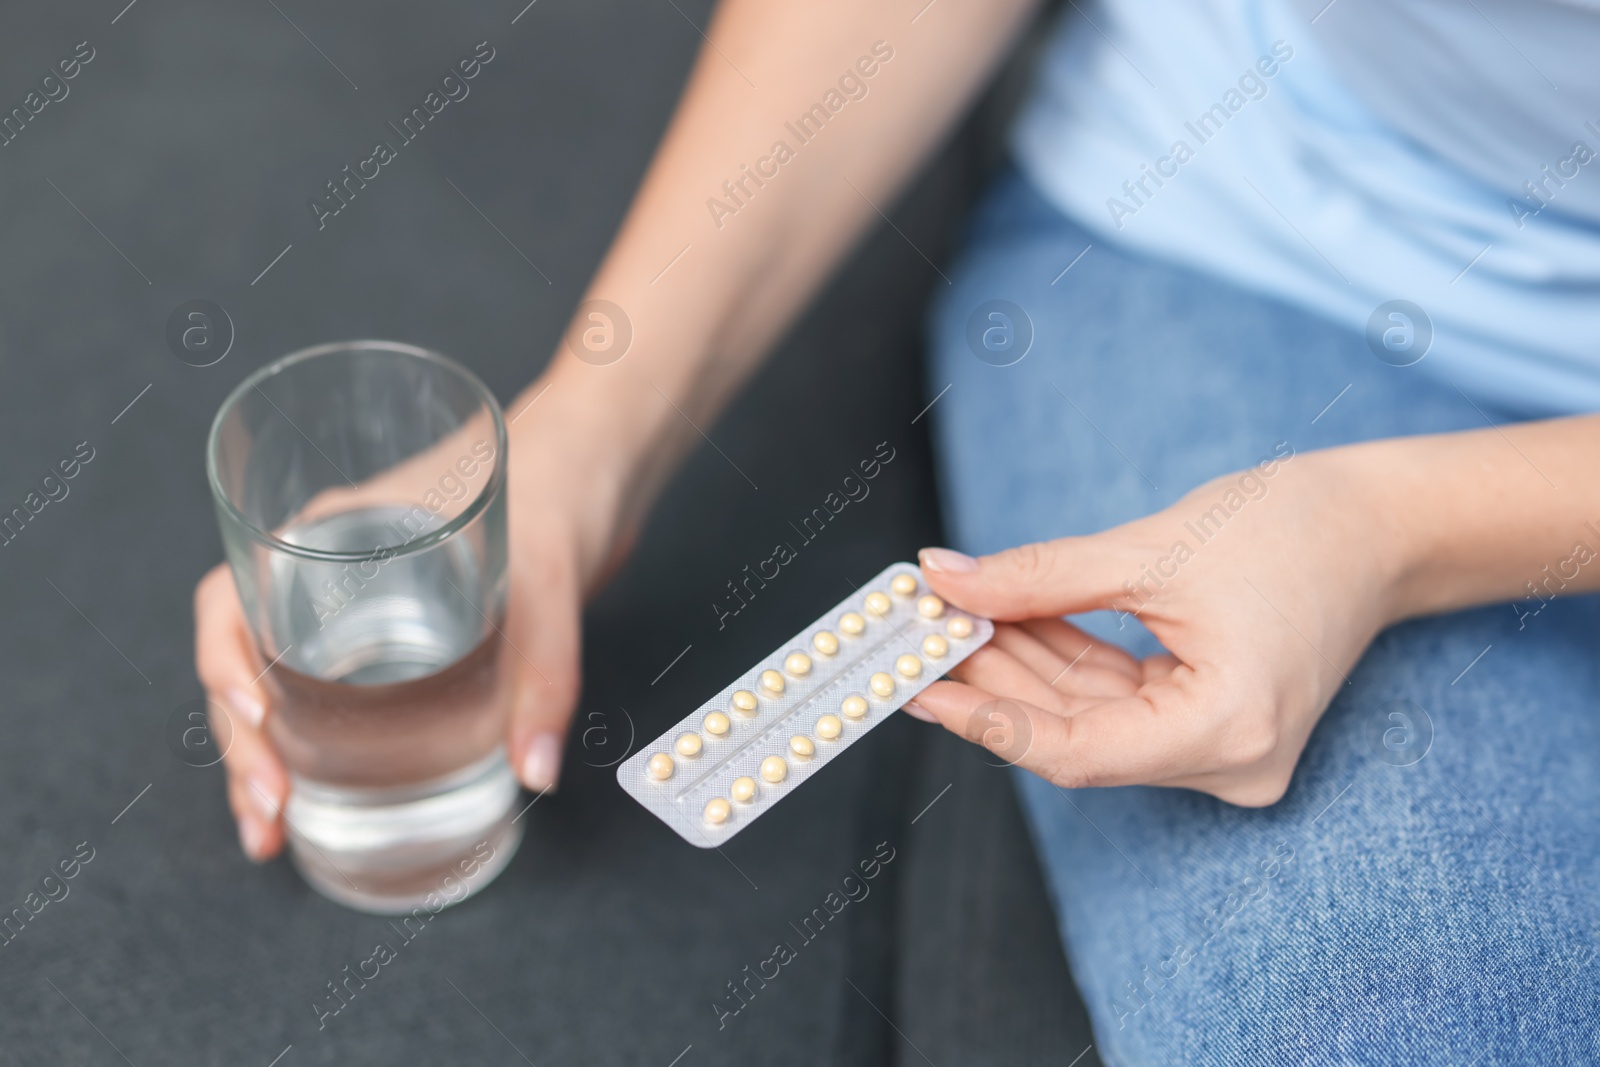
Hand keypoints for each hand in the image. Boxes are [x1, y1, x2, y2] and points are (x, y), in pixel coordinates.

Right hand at [194, 384, 629, 859]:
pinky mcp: (401, 637)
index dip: (224, 662)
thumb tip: (534, 769)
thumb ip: (546, 674)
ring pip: (280, 684)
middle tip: (269, 813)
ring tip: (273, 829)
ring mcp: (359, 607)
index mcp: (334, 534)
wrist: (595, 464)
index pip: (232, 597)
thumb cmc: (557, 487)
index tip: (257, 719)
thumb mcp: (551, 580)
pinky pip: (332, 692)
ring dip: (266, 755)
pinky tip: (324, 796)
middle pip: (246, 660)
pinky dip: (317, 745)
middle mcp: (329, 572)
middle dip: (241, 742)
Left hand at [907, 448, 1403, 805]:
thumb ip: (1040, 576)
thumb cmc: (1294, 528)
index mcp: (1229, 729)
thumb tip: (944, 580)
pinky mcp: (1217, 725)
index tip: (919, 686)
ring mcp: (1226, 750)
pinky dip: (1068, 662)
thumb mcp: (1152, 548)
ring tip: (959, 615)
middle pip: (1078, 736)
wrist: (1382, 527)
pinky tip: (1012, 620)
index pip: (1076, 752)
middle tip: (924, 635)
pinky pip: (1122, 702)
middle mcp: (1231, 761)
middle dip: (997, 677)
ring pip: (1094, 718)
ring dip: (1025, 666)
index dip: (987, 720)